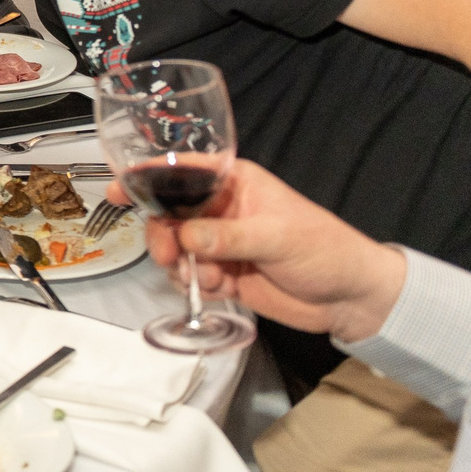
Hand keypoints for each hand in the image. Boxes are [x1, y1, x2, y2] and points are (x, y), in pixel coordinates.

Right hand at [117, 158, 404, 341]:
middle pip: (168, 213)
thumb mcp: (277, 236)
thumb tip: (184, 237)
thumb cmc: (324, 250)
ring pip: (173, 246)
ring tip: (203, 278)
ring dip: (179, 264)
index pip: (184, 171)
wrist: (350, 299)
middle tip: (168, 256)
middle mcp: (220, 209)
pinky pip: (187, 273)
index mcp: (235, 183)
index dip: (148, 177)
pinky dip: (193, 283)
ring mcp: (218, 242)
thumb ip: (227, 236)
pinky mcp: (220, 272)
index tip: (120, 191)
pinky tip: (217, 287)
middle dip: (162, 235)